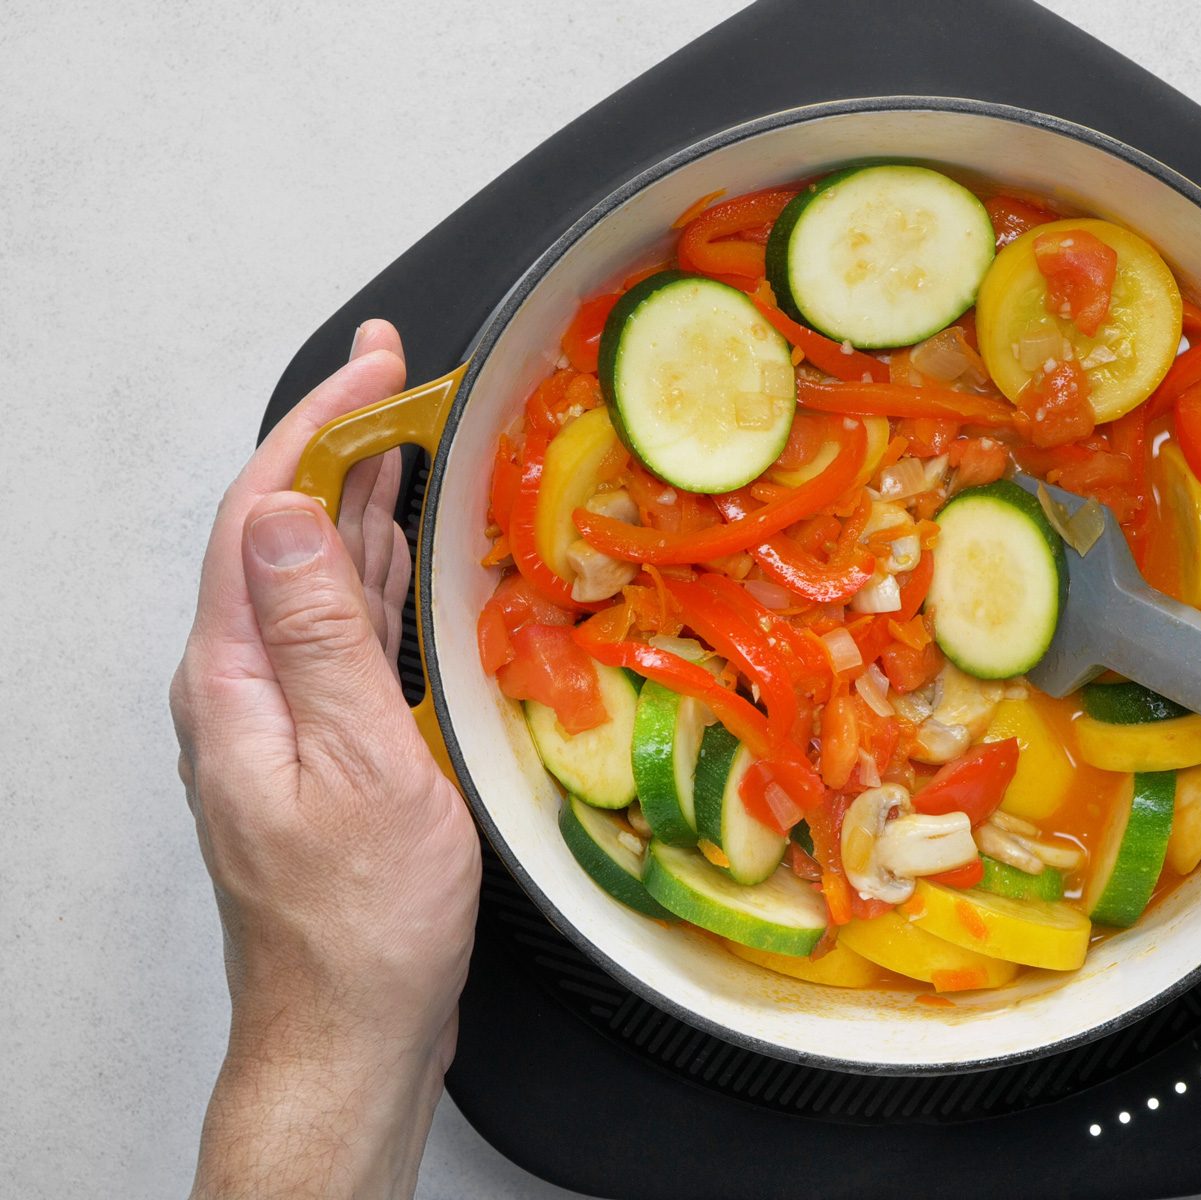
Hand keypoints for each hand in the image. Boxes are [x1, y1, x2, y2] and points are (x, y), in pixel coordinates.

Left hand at [171, 322, 478, 1199]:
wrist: (350, 1028)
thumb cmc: (361, 923)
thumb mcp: (355, 765)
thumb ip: (320, 634)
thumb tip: (286, 511)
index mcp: (236, 678)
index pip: (258, 514)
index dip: (315, 428)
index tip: (373, 369)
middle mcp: (244, 686)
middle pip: (280, 533)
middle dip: (337, 442)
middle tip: (397, 375)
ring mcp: (278, 715)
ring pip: (312, 578)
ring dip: (356, 499)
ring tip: (406, 434)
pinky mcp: (318, 744)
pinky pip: (338, 631)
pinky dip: (372, 573)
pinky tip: (398, 549)